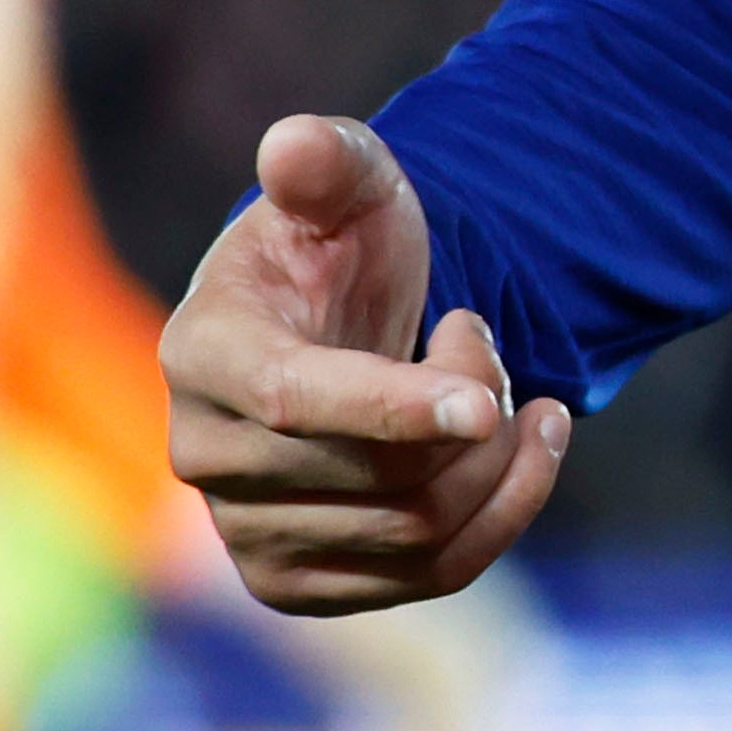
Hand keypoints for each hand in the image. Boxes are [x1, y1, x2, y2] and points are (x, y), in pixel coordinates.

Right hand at [160, 112, 574, 613]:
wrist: (331, 328)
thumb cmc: (337, 245)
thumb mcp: (347, 184)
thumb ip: (326, 161)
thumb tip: (293, 144)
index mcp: (202, 349)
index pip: (292, 401)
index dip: (392, 406)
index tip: (487, 403)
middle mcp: (204, 454)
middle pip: (378, 472)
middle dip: (474, 405)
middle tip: (485, 336)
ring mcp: (245, 532)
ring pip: (416, 529)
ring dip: (500, 458)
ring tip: (508, 387)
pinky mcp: (297, 586)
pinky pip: (430, 575)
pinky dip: (504, 513)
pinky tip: (529, 450)